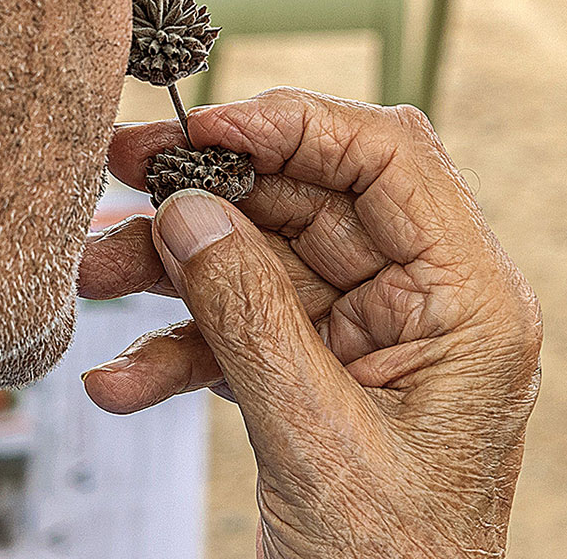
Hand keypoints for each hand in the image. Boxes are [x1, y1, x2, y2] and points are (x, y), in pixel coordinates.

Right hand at [80, 89, 541, 558]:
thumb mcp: (317, 441)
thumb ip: (248, 316)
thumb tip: (188, 215)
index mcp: (469, 300)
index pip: (390, 158)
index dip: (296, 125)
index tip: (206, 128)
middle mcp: (424, 301)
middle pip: (312, 198)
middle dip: (214, 191)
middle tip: (125, 170)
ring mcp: (369, 332)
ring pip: (266, 257)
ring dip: (179, 266)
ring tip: (97, 273)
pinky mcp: (322, 367)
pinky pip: (248, 323)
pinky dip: (184, 342)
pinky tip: (126, 378)